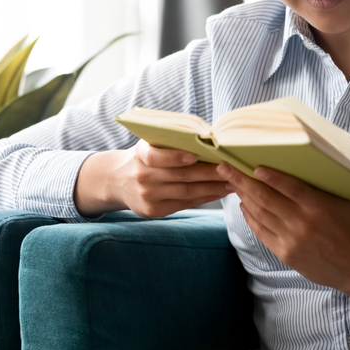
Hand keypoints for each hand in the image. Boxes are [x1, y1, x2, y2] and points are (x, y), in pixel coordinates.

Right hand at [74, 141, 232, 217]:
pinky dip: (204, 198)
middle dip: (209, 173)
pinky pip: (184, 204)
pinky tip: (219, 192)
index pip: (157, 156)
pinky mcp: (154, 211)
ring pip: (186, 192)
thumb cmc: (143, 157)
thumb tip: (207, 138)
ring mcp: (148, 196)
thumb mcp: (148, 143)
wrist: (118, 180)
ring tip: (232, 182)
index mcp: (141, 155)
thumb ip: (171, 142)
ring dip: (212, 187)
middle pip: (180, 176)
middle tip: (231, 169)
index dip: (176, 156)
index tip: (196, 154)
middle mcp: (143, 177)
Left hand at [218, 163, 349, 312]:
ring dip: (244, 197)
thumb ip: (340, 179)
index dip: (271, 176)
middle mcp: (303, 223)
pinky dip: (250, 218)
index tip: (254, 166)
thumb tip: (330, 153)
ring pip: (261, 214)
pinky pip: (262, 232)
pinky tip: (244, 206)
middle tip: (225, 169)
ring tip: (232, 183)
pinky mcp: (286, 254)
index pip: (290, 187)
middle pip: (266, 199)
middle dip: (243, 182)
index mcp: (321, 207)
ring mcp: (293, 240)